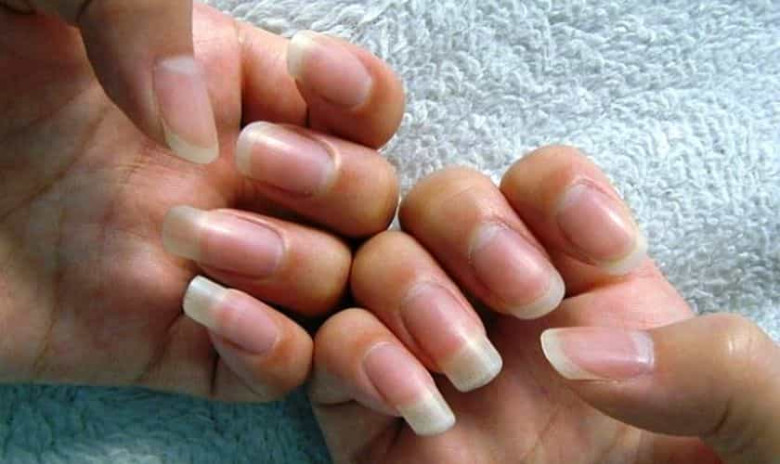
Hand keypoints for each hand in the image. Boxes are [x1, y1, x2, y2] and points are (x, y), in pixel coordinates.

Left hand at [0, 3, 402, 400]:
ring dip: (296, 268)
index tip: (308, 77)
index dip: (361, 96)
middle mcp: (231, 180)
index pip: (357, 106)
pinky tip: (207, 310)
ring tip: (197, 240)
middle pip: (367, 203)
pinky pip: (268, 373)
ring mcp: (205, 266)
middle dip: (337, 186)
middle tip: (253, 162)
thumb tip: (210, 132)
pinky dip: (273, 351)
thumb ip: (141, 11)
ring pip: (333, 289)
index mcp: (219, 85)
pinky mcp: (162, 348)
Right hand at [311, 146, 779, 462]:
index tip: (608, 253)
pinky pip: (329, 351)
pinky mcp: (375, 422)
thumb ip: (716, 370)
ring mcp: (434, 361)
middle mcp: (502, 314)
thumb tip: (576, 350)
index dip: (559, 190)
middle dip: (473, 225)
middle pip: (441, 200)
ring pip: (375, 261)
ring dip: (412, 289)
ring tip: (473, 367)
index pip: (544, 184)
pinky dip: (359, 356)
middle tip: (530, 300)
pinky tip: (425, 406)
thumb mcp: (757, 429)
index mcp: (594, 292)